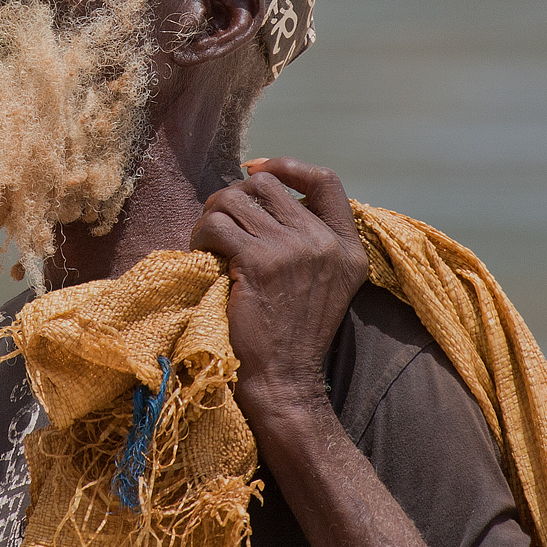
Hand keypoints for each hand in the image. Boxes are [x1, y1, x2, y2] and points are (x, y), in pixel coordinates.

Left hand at [188, 157, 368, 420]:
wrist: (285, 380)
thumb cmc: (293, 333)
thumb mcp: (324, 282)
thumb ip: (311, 240)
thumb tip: (263, 193)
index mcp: (347, 246)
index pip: (326, 181)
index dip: (288, 166)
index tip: (257, 169)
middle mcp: (325, 242)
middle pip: (267, 185)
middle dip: (234, 197)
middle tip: (219, 223)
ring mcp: (294, 250)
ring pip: (234, 199)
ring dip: (211, 215)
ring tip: (206, 241)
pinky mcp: (259, 263)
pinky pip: (216, 225)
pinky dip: (200, 235)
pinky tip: (200, 254)